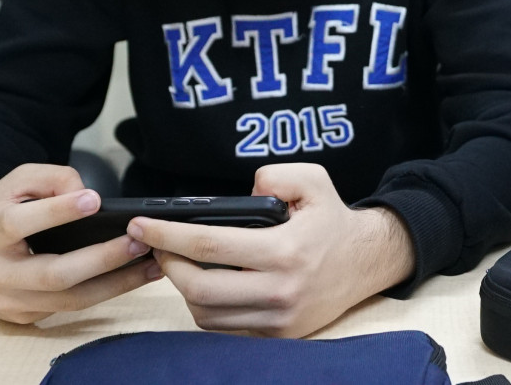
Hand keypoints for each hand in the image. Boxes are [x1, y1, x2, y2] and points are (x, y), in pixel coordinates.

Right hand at [0, 164, 158, 323]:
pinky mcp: (22, 317)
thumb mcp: (16, 182)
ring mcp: (8, 302)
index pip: (20, 223)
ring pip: (68, 300)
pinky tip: (131, 278)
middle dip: (102, 259)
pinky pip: (68, 309)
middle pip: (54, 274)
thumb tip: (90, 197)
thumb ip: (52, 178)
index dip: (58, 212)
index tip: (94, 201)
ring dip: (116, 285)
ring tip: (151, 265)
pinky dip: (103, 294)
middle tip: (139, 242)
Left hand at [129, 163, 413, 337]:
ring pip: (206, 314)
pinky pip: (226, 326)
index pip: (209, 246)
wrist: (367, 262)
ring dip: (184, 290)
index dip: (168, 236)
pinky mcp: (279, 334)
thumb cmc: (332, 220)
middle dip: (167, 266)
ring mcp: (278, 318)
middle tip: (157, 248)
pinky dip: (208, 307)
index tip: (143, 227)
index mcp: (285, 250)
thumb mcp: (313, 180)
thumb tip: (244, 191)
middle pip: (198, 289)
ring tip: (181, 265)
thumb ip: (276, 175)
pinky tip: (206, 284)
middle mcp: (280, 290)